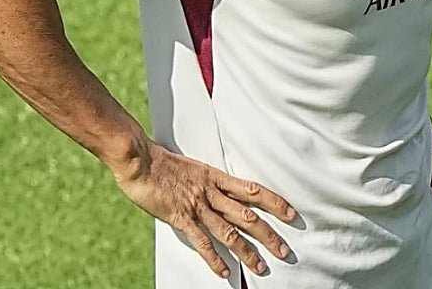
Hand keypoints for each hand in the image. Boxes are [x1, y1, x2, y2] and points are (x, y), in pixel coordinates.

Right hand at [114, 140, 296, 279]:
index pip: (253, 190)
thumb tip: (218, 192)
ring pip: (229, 232)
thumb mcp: (193, 168)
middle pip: (247, 215)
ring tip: (261, 267)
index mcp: (216, 177)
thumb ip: (206, 182)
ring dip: (247, 251)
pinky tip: (225, 271)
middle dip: (268, 235)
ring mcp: (197, 206)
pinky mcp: (181, 217)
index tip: (291, 213)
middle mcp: (211, 192)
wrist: (140, 159)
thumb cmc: (161, 162)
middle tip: (284, 250)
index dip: (274, 202)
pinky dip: (215, 258)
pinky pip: (202, 242)